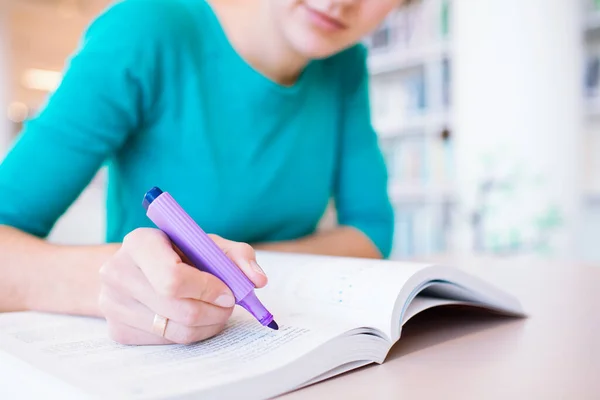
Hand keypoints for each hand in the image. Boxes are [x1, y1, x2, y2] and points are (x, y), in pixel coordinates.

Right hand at [98, 228, 266, 344]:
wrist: (136, 268)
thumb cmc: (177, 253)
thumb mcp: (206, 244)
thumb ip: (237, 256)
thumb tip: (257, 280)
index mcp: (139, 242)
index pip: (173, 277)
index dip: (207, 289)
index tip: (227, 291)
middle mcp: (118, 272)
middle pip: (179, 309)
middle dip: (215, 311)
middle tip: (229, 305)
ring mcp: (113, 304)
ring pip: (175, 331)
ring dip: (207, 325)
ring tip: (216, 311)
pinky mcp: (118, 331)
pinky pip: (166, 343)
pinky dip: (190, 334)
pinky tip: (194, 319)